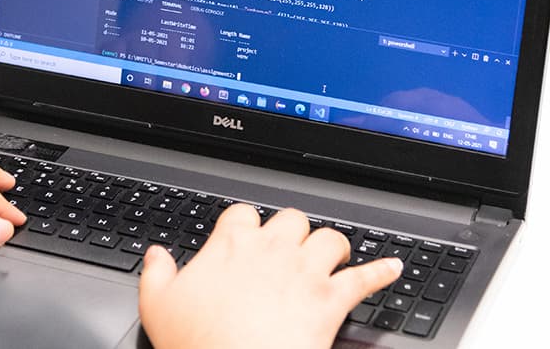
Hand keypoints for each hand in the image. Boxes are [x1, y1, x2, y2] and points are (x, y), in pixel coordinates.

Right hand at [139, 204, 402, 348]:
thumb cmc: (198, 343)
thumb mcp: (158, 306)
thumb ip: (156, 274)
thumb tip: (155, 255)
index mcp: (231, 246)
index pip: (241, 213)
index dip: (245, 223)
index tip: (244, 235)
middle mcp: (272, 251)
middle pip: (291, 218)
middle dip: (293, 231)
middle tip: (290, 249)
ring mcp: (305, 273)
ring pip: (329, 238)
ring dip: (332, 246)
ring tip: (332, 256)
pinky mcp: (330, 300)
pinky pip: (365, 278)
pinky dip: (382, 272)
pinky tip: (394, 268)